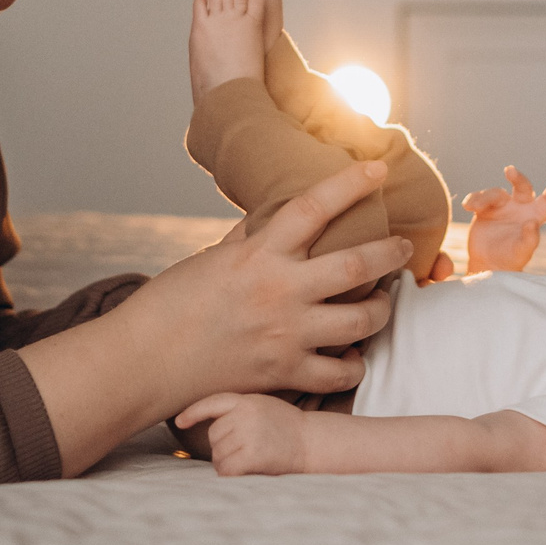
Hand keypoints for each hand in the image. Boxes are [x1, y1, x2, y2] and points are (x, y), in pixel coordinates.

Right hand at [117, 160, 415, 405]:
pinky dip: (353, 365)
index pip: (314, 206)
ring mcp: (285, 335)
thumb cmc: (170, 304)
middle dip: (392, 254)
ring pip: (363, 321)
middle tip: (402, 249)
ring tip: (382, 304)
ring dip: (381, 310)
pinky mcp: (283, 374)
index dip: (351, 183)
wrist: (143, 361)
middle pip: (359, 264)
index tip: (377, 171)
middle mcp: (280, 291)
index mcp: (259, 253)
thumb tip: (272, 219)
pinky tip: (353, 356)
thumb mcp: (212, 258)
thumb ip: (251, 242)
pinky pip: (340, 373)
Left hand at [176, 392, 309, 475]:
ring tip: (252, 458)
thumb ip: (240, 410)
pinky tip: (246, 471)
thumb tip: (212, 424)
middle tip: (247, 449)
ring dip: (228, 462)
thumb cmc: (288, 428)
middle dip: (223, 446)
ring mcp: (248, 434)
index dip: (193, 412)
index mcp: (247, 400)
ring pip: (218, 454)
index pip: (213, 403)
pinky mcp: (252, 455)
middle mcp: (245, 414)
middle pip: (214, 435)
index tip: (179, 422)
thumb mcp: (264, 407)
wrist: (312, 443)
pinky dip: (230, 474)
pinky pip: (225, 469)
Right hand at [462, 167, 545, 271]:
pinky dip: (474, 199)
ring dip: (485, 197)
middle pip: (522, 187)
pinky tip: (468, 206)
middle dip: (518, 177)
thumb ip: (529, 238)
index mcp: (534, 217)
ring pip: (496, 193)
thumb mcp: (522, 252)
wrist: (487, 265)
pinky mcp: (485, 209)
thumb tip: (532, 223)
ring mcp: (502, 207)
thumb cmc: (510, 260)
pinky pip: (479, 197)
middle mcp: (520, 208)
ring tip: (474, 207)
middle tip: (510, 171)